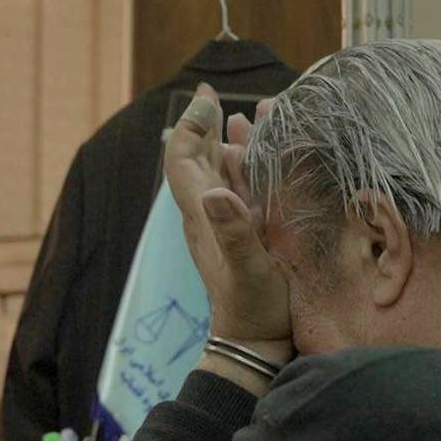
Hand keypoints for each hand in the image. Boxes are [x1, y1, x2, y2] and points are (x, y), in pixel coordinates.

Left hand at [164, 85, 292, 362]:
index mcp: (203, 218)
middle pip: (198, 160)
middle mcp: (210, 215)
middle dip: (204, 125)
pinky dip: (248, 167)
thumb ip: (234, 231)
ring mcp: (226, 225)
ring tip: (243, 113)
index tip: (204, 98)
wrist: (256, 345)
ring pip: (221, 172)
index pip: (183, 161)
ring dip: (229, 142)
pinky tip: (257, 157)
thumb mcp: (247, 270)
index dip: (190, 127)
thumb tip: (214, 192)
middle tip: (211, 95)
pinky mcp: (245, 235)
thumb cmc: (252, 309)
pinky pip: (241, 191)